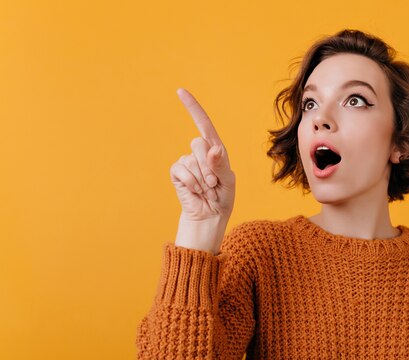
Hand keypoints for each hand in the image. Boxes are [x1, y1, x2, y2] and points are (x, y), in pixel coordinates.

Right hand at [170, 88, 235, 220]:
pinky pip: (182, 170)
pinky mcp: (177, 172)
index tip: (180, 91)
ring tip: (206, 190)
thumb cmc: (222, 197)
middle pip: (199, 143)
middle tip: (213, 184)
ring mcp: (187, 161)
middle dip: (208, 166)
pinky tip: (195, 191)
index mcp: (216, 150)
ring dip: (201, 179)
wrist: (210, 216)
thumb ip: (220, 165)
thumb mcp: (227, 181)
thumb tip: (213, 148)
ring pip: (192, 160)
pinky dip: (191, 183)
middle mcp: (201, 152)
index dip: (192, 107)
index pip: (204, 124)